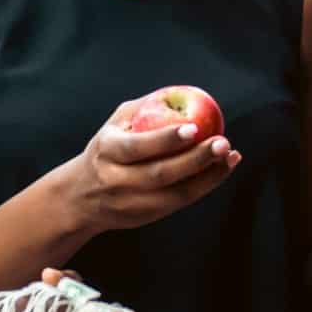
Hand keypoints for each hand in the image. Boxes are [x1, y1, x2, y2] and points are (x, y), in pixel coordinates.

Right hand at [60, 101, 239, 233]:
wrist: (81, 196)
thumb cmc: (107, 150)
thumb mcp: (115, 125)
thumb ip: (145, 108)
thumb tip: (183, 94)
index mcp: (107, 152)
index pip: (137, 147)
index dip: (166, 139)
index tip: (194, 127)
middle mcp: (117, 180)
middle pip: (160, 173)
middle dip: (196, 159)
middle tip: (223, 143)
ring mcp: (132, 203)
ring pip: (175, 194)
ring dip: (208, 177)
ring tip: (230, 156)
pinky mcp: (146, 217)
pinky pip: (179, 203)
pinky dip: (204, 186)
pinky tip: (222, 170)